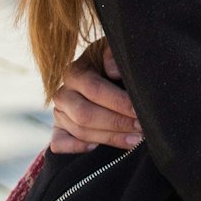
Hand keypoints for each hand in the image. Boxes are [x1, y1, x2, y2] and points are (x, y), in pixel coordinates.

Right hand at [48, 39, 141, 153]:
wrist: (101, 76)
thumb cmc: (113, 65)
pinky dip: (76, 148)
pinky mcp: (58, 130)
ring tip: (135, 140)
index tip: (139, 110)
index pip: (95, 90)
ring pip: (80, 131)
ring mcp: (58, 113)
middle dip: (117, 123)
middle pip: (86, 114)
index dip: (118, 102)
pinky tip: (97, 148)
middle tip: (141, 127)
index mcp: (75, 72)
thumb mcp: (114, 52)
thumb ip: (113, 55)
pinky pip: (59, 143)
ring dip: (109, 138)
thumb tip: (113, 70)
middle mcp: (63, 93)